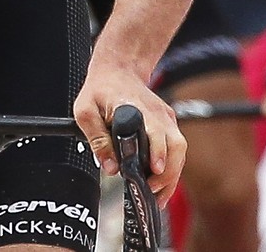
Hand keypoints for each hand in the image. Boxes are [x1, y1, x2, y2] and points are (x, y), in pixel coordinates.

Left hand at [73, 65, 185, 199]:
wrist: (118, 69)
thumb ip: (97, 139)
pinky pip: (176, 149)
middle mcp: (156, 113)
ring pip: (180, 150)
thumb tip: (111, 168)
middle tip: (151, 191)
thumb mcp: (85, 111)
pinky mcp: (169, 123)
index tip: (154, 170)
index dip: (157, 152)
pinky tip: (160, 184)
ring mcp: (166, 117)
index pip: (154, 131)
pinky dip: (172, 168)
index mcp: (135, 108)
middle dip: (167, 173)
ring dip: (172, 175)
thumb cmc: (100, 90)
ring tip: (157, 196)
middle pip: (175, 145)